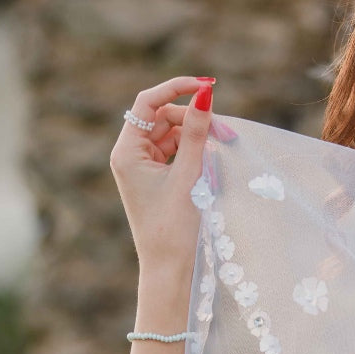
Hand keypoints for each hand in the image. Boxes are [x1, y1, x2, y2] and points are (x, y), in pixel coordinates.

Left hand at [110, 77, 214, 272]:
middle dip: (194, 119)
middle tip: (227, 132)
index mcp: (127, 152)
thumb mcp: (189, 175)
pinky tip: (212, 160)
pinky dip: (193, 151)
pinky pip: (175, 153)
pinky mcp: (156, 180)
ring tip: (224, 146)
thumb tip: (204, 95)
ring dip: (197, 136)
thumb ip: (196, 132)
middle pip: (163, 118)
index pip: (148, 103)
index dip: (177, 88)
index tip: (208, 85)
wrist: (170, 268)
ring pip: (171, 135)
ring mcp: (142, 168)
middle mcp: (130, 156)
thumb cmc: (175, 226)